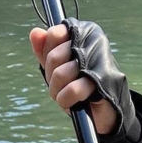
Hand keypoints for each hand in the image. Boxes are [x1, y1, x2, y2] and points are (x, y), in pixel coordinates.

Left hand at [29, 20, 131, 135]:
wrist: (106, 110)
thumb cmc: (82, 85)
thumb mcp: (60, 67)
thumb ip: (46, 50)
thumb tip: (35, 33)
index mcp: (85, 33)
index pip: (54, 35)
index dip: (48, 56)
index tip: (56, 67)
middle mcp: (94, 42)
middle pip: (54, 57)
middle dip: (51, 77)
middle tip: (59, 86)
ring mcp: (98, 62)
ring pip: (61, 74)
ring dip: (56, 91)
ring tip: (64, 95)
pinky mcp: (102, 83)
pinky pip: (73, 89)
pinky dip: (65, 99)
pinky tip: (69, 102)